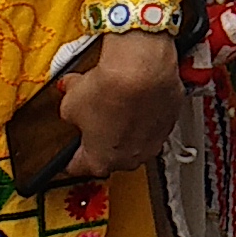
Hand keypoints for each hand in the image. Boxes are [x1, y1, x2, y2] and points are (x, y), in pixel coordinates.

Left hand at [59, 29, 184, 179]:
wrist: (142, 69)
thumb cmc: (111, 90)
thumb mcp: (69, 103)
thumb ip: (69, 113)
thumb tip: (73, 104)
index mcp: (101, 162)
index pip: (77, 166)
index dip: (67, 155)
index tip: (66, 150)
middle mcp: (130, 158)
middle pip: (109, 153)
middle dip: (99, 136)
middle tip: (91, 117)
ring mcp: (154, 140)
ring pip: (134, 136)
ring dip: (123, 122)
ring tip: (114, 98)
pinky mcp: (170, 119)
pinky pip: (152, 118)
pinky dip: (143, 107)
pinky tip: (134, 90)